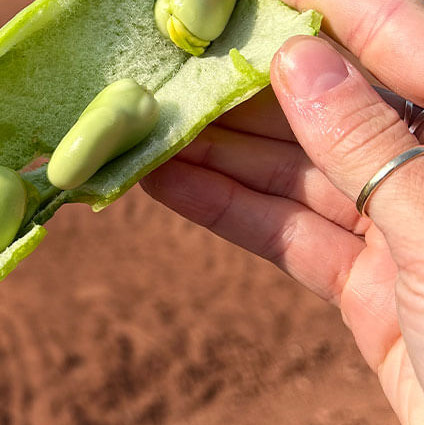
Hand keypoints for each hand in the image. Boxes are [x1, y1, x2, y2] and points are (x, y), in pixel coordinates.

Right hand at [141, 1, 423, 424]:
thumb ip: (370, 142)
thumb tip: (301, 60)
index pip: (395, 34)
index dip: (320, 5)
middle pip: (328, 105)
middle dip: (242, 84)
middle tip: (165, 62)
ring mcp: (399, 228)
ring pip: (294, 171)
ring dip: (214, 149)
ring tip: (140, 121)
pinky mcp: (365, 284)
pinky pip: (285, 234)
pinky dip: (223, 210)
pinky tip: (163, 182)